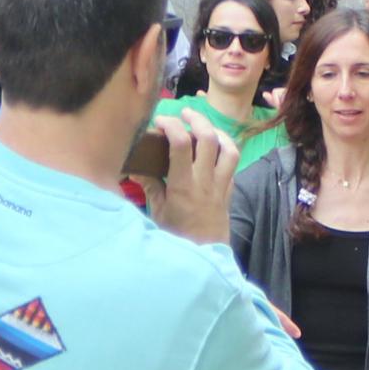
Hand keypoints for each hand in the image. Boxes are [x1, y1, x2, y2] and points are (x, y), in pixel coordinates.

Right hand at [150, 106, 237, 246]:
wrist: (204, 257)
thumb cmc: (176, 236)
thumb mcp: (158, 212)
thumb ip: (150, 187)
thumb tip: (135, 168)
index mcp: (183, 185)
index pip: (180, 144)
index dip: (171, 125)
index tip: (160, 121)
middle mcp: (204, 181)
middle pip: (208, 139)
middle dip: (197, 119)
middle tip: (185, 113)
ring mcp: (220, 185)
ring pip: (229, 149)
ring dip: (218, 132)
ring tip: (205, 126)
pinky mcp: (229, 191)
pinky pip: (233, 165)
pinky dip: (226, 150)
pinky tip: (216, 148)